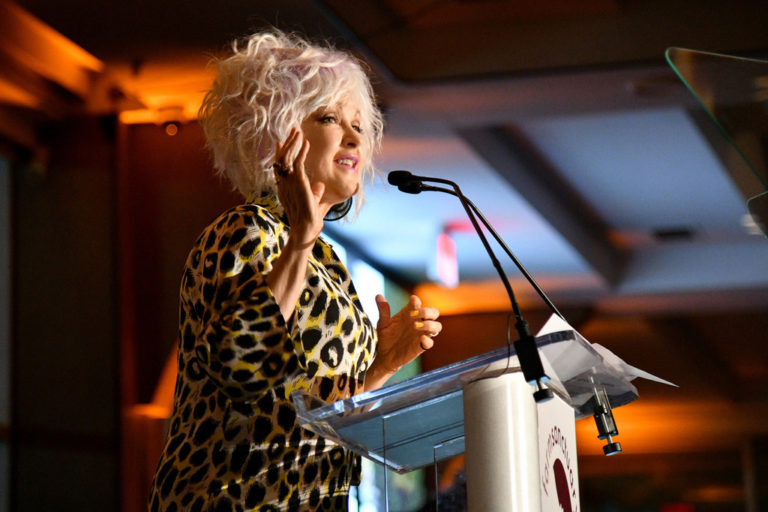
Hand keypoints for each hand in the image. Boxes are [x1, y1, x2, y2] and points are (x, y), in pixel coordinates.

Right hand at [273, 128, 323, 247]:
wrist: (306, 229)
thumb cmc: (309, 219)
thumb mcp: (313, 202)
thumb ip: (315, 192)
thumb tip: (320, 185)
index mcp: (284, 187)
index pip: (279, 167)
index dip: (279, 153)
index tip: (280, 141)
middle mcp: (284, 183)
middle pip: (281, 158)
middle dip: (287, 142)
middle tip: (293, 130)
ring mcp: (289, 183)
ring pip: (287, 157)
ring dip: (293, 143)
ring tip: (298, 132)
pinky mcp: (298, 183)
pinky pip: (297, 163)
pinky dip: (301, 151)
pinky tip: (306, 143)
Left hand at [363, 294, 441, 390]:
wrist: (384, 356)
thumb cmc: (385, 337)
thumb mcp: (382, 323)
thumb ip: (383, 311)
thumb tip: (378, 296)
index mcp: (410, 314)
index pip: (419, 303)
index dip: (417, 301)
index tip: (412, 301)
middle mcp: (418, 322)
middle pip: (434, 312)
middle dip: (427, 311)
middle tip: (414, 314)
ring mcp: (421, 334)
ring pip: (437, 327)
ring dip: (430, 324)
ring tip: (416, 326)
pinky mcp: (421, 346)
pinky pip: (430, 343)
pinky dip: (428, 340)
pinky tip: (421, 339)